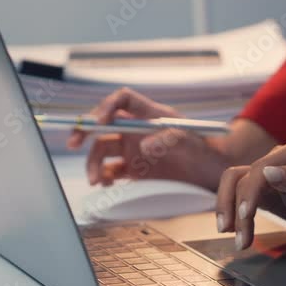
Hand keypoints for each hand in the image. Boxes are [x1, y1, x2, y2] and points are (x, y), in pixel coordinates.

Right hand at [65, 88, 230, 190]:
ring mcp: (133, 150)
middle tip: (73, 142)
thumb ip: (169, 138)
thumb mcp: (190, 141)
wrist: (212, 173)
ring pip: (102, 151)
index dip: (107, 106)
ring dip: (93, 164)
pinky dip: (103, 178)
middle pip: (103, 124)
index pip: (123, 99)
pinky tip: (105, 186)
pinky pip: (110, 172)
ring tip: (96, 181)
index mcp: (150, 114)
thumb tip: (144, 145)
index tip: (100, 121)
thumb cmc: (205, 150)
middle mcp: (137, 130)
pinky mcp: (134, 171)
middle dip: (84, 130)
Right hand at [216, 138, 285, 251]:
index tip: (245, 216)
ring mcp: (269, 176)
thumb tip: (269, 172)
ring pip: (236, 188)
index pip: (260, 168)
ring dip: (230, 211)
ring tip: (238, 240)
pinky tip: (238, 233)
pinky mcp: (266, 193)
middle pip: (240, 176)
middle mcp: (277, 160)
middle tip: (233, 231)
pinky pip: (243, 201)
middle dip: (232, 204)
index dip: (249, 192)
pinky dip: (238, 217)